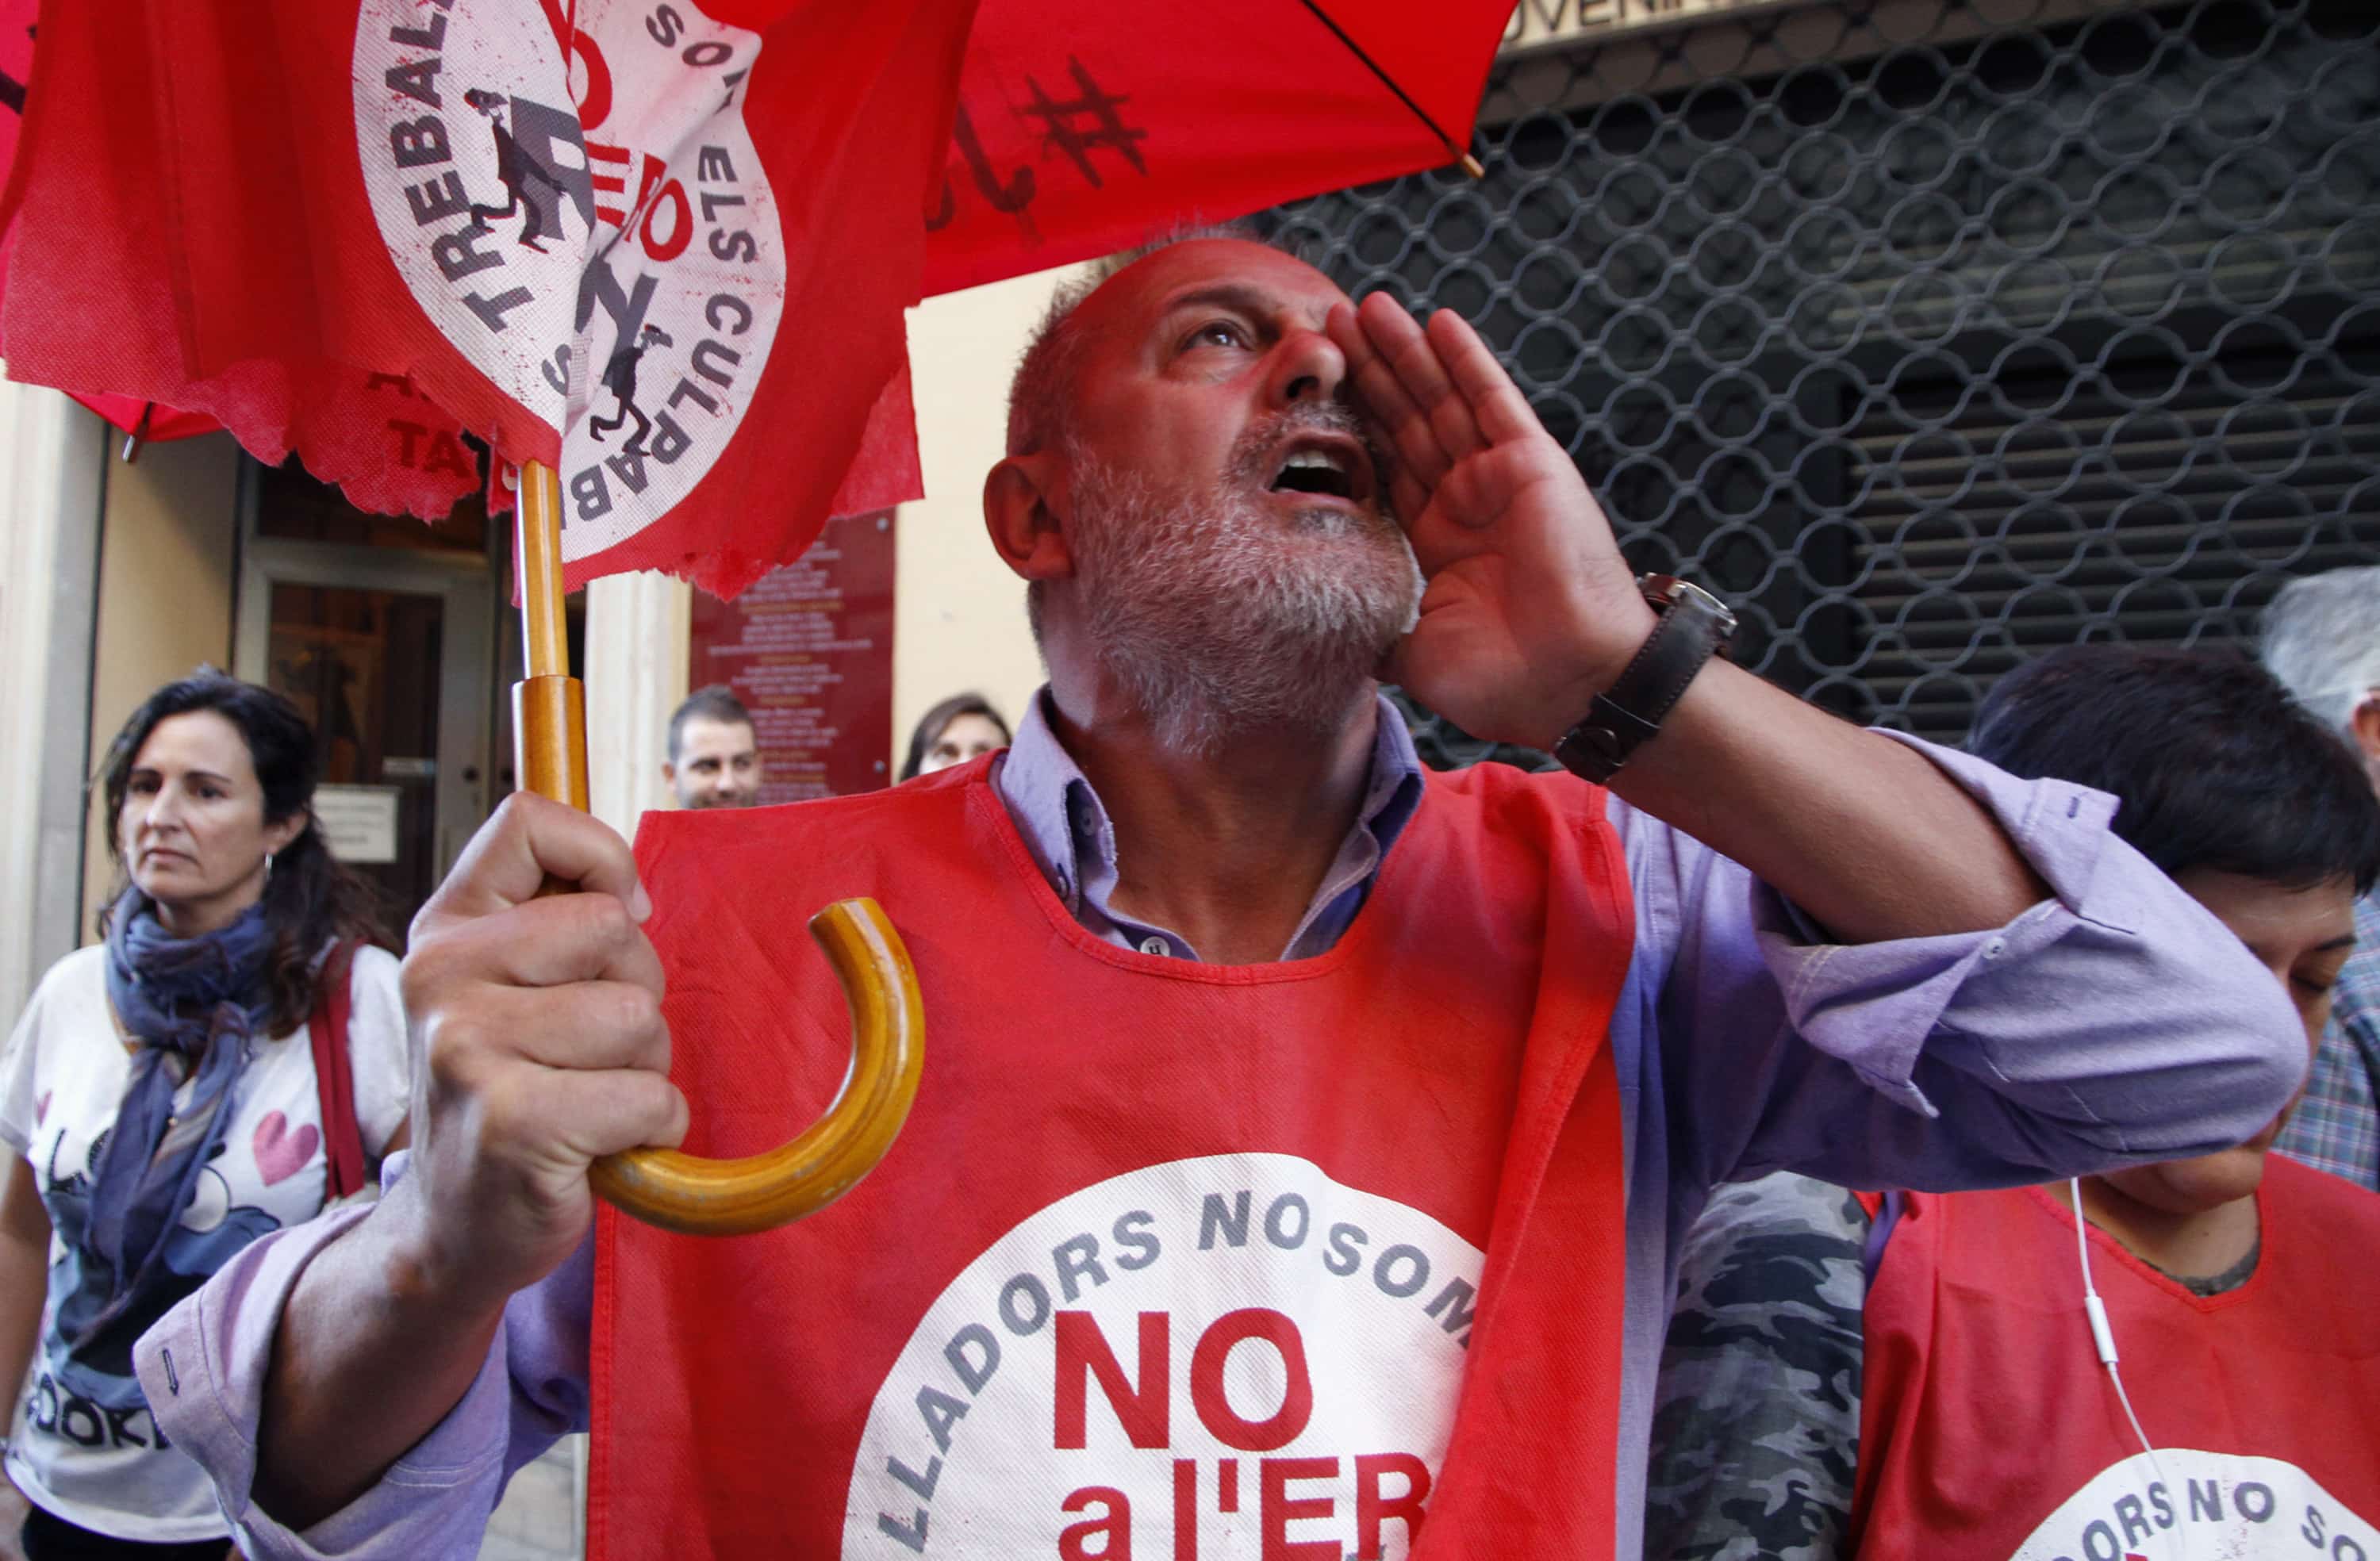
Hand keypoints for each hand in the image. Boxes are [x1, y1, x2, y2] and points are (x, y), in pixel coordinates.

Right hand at [389, 794, 683, 1309]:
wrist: (452, 1231)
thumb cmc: (510, 1095)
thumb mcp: (507, 991)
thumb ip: (554, 923)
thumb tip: (632, 892)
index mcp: (445, 929)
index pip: (528, 822)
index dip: (601, 857)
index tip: (614, 922)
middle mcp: (441, 976)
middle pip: (614, 927)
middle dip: (636, 991)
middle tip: (588, 1051)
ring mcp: (468, 1047)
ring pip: (639, 1015)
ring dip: (644, 1068)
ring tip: (588, 1100)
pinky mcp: (512, 1122)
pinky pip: (649, 1096)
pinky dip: (653, 1127)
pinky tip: (602, 1146)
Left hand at [1329, 295, 1655, 750]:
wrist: (1567, 683)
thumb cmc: (1498, 681)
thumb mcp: (1408, 649)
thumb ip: (1367, 620)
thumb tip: (1309, 621)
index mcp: (1432, 543)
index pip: (1380, 467)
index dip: (1346, 424)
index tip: (1307, 387)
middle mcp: (1463, 502)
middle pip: (1404, 420)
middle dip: (1367, 370)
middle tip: (1324, 319)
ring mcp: (1497, 479)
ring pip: (1440, 399)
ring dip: (1405, 351)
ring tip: (1364, 306)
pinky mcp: (1531, 464)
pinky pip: (1492, 400)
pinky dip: (1465, 360)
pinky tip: (1437, 322)